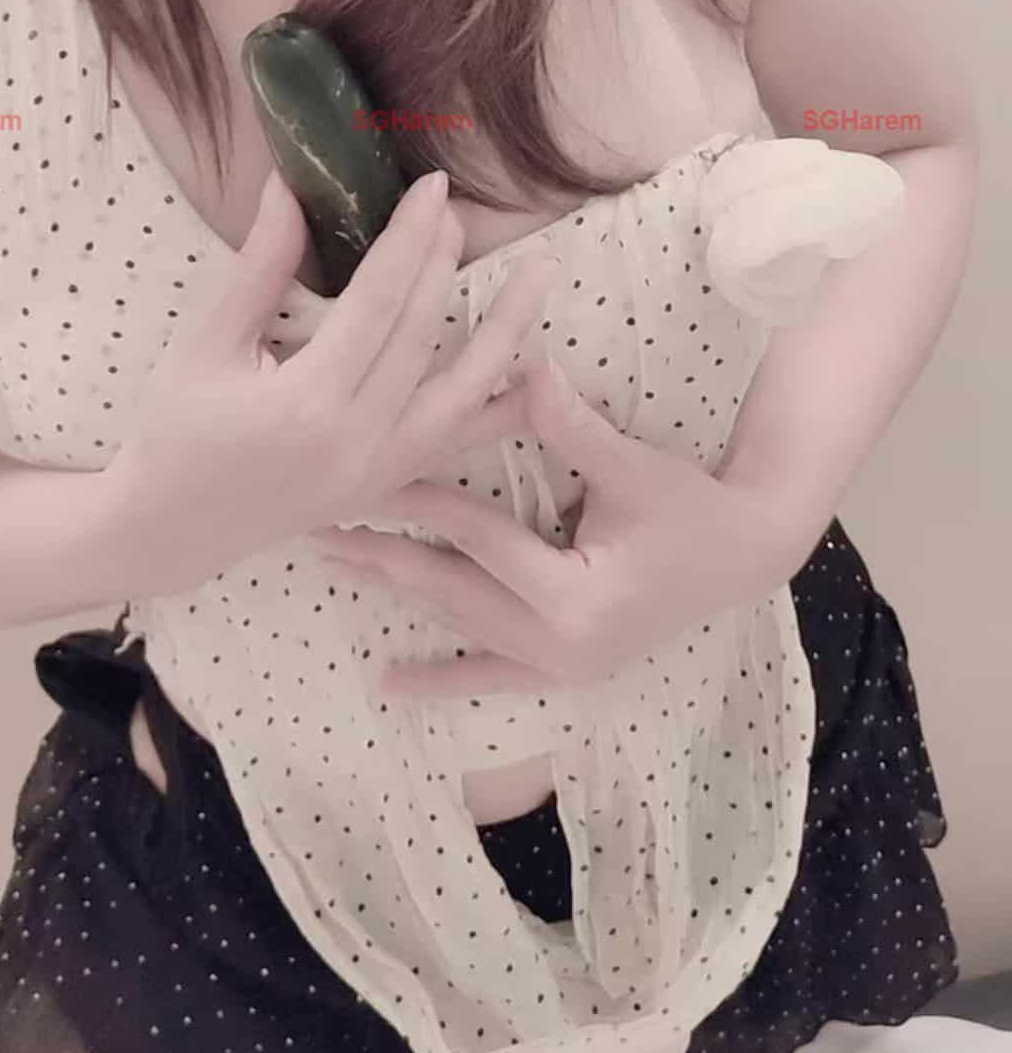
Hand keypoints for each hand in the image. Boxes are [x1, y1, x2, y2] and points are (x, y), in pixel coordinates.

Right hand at [96, 168, 559, 595]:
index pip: (377, 302)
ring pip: (464, 395)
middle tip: (460, 210)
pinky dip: (500, 406)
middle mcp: (356, 441)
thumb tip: (290, 186)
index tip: (434, 189)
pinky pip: (458, 441)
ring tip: (541, 277)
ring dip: (505, 333)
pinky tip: (532, 369)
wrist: (168, 529)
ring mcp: (380, 472)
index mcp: (306, 402)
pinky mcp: (389, 486)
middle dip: (444, 265)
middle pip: (422, 336)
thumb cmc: (174, 429)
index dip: (409, 239)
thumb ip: (258, 266)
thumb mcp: (206, 342)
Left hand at [305, 358, 796, 698]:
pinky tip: (388, 686)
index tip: (360, 470)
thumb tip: (527, 366)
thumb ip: (576, 428)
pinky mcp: (564, 672)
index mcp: (577, 601)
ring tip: (332, 566)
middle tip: (310, 526)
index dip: (419, 500)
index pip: (478, 539)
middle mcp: (563, 649)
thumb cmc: (692, 503)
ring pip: (459, 627)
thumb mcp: (637, 467)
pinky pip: (491, 678)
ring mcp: (561, 669)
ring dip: (395, 597)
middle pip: (452, 591)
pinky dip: (441, 682)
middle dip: (380, 555)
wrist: (743, 555)